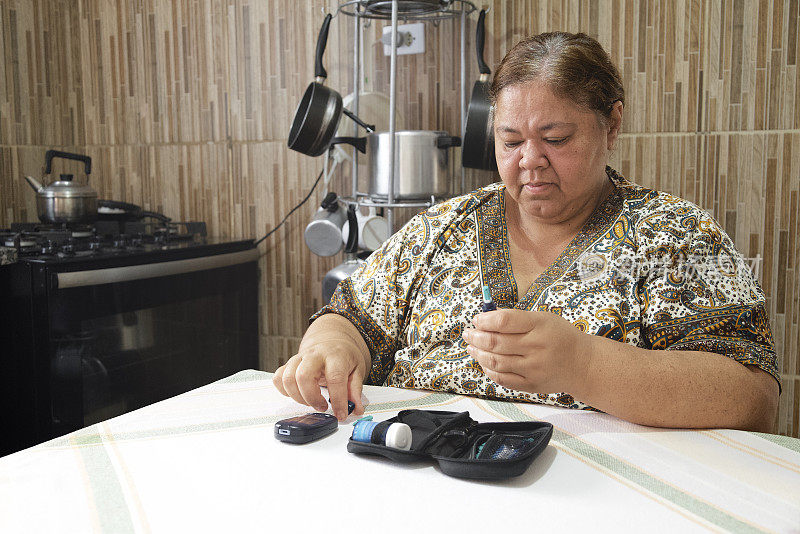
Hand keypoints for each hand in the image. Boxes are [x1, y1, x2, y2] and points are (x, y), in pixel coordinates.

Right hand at [272, 316, 369, 420]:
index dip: (338, 400)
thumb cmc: (344, 356)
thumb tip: (356, 409)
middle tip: (322, 407)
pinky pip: (278, 378)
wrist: (333, 341)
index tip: (341, 414)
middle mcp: (314, 355)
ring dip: (298, 397)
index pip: (335, 378)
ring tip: (311, 401)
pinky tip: (298, 394)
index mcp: (335, 356)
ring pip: (288, 378)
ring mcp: (299, 358)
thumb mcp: (357, 370)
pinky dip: (284, 391)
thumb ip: (355, 390)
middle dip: (311, 398)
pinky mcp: (289, 364)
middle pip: (303, 376)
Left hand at [462, 309, 593, 395]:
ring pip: (496, 362)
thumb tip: (488, 317)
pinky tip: (484, 362)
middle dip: (476, 337)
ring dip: (479, 354)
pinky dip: (489, 371)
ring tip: (472, 347)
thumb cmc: (560, 337)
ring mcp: (533, 368)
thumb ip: (516, 319)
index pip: (504, 321)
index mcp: (539, 326)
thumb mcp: (543, 319)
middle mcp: (536, 347)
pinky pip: (503, 379)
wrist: (582, 364)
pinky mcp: (531, 384)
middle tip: (468, 333)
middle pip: (496, 342)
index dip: (485, 320)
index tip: (477, 320)